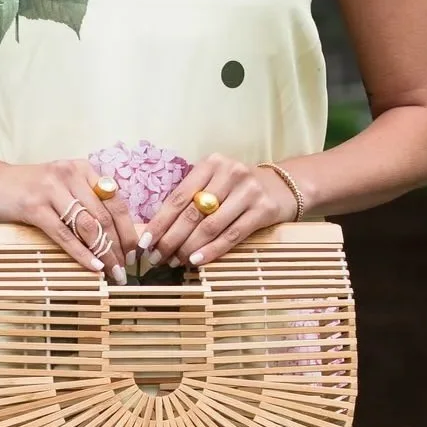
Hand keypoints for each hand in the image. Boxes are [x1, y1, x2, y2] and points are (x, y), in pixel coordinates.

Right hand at [0, 156, 142, 281]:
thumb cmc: (25, 190)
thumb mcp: (60, 189)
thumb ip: (84, 203)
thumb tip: (114, 236)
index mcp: (82, 169)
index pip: (116, 202)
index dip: (129, 230)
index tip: (135, 253)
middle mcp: (70, 174)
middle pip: (105, 216)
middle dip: (119, 247)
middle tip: (125, 271)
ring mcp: (51, 189)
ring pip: (88, 226)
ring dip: (104, 253)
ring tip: (113, 273)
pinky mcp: (33, 206)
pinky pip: (64, 234)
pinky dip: (81, 253)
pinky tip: (93, 268)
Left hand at [140, 155, 297, 269]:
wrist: (281, 186)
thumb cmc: (237, 188)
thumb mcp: (214, 182)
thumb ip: (190, 199)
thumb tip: (157, 232)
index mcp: (211, 164)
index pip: (178, 197)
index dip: (159, 222)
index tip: (145, 243)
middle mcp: (229, 173)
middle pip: (191, 213)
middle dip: (170, 240)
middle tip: (157, 258)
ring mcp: (248, 191)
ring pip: (210, 226)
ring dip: (188, 248)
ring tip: (175, 262)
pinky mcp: (263, 209)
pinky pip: (231, 235)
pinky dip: (212, 250)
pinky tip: (197, 261)